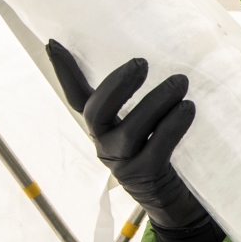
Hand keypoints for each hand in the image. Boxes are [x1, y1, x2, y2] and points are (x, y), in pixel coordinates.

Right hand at [46, 40, 204, 229]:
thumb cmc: (158, 149)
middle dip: (117, 85)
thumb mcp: (144, 122)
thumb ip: (142, 99)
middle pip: (97, 112)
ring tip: (180, 82)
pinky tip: (188, 108)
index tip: (52, 42)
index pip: (75, 97)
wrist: (170, 199)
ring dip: (156, 101)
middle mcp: (104, 143)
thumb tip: (157, 58)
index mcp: (100, 126)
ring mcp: (121, 162)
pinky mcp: (144, 176)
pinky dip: (173, 126)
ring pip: (130, 130)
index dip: (64, 72)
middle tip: (141, 62)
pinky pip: (157, 148)